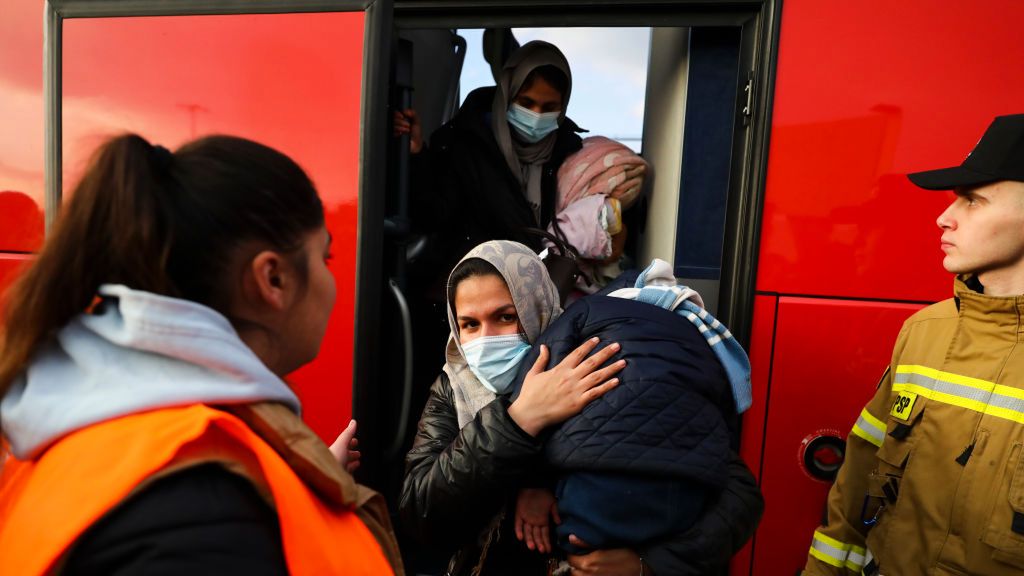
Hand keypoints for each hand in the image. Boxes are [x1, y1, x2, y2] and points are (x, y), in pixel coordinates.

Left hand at [329, 419, 360, 472]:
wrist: (327, 477)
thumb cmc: (332, 460)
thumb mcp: (341, 443)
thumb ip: (347, 433)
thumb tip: (353, 422)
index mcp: (335, 450)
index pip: (343, 445)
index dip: (350, 442)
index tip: (355, 441)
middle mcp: (336, 460)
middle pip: (345, 456)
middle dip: (351, 454)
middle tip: (358, 453)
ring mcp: (338, 470)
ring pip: (346, 466)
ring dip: (351, 463)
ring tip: (357, 463)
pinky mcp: (341, 479)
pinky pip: (347, 475)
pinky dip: (351, 472)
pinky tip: (353, 474)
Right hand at [392, 108, 422, 153]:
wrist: (417, 143)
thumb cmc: (416, 134)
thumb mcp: (417, 121)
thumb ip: (413, 113)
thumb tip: (405, 110)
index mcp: (403, 119)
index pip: (396, 114)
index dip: (398, 114)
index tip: (402, 116)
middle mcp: (398, 124)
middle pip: (394, 119)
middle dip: (401, 122)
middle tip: (408, 125)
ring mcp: (396, 130)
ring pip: (394, 125)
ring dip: (402, 127)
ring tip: (407, 130)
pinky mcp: (394, 136)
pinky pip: (393, 132)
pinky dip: (399, 132)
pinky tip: (403, 134)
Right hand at [508, 338, 624, 436]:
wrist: (530, 414)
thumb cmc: (530, 394)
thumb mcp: (533, 373)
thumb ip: (541, 359)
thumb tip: (544, 346)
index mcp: (560, 369)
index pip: (577, 353)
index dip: (588, 345)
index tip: (598, 339)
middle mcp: (570, 377)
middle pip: (592, 362)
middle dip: (606, 353)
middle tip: (617, 346)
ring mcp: (576, 390)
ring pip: (597, 376)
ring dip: (611, 368)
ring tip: (623, 362)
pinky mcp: (578, 403)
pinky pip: (596, 393)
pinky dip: (607, 386)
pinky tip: (616, 381)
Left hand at [515, 488, 561, 553]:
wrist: (534, 484)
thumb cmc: (544, 494)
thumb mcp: (552, 503)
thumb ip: (555, 513)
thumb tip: (559, 522)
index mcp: (543, 520)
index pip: (545, 534)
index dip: (546, 542)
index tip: (548, 550)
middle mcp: (534, 522)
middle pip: (536, 535)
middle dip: (539, 543)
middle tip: (541, 550)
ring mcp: (526, 519)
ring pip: (527, 532)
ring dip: (529, 539)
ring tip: (532, 547)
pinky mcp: (518, 514)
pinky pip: (517, 524)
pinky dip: (518, 530)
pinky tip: (520, 537)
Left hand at [566, 535, 645, 574]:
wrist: (639, 568)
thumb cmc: (625, 554)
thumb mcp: (605, 545)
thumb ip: (585, 543)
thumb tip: (571, 537)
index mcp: (588, 562)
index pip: (570, 559)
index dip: (572, 554)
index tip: (576, 552)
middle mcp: (589, 574)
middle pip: (573, 571)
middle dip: (575, 565)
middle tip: (580, 560)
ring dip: (580, 573)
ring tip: (586, 567)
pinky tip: (592, 573)